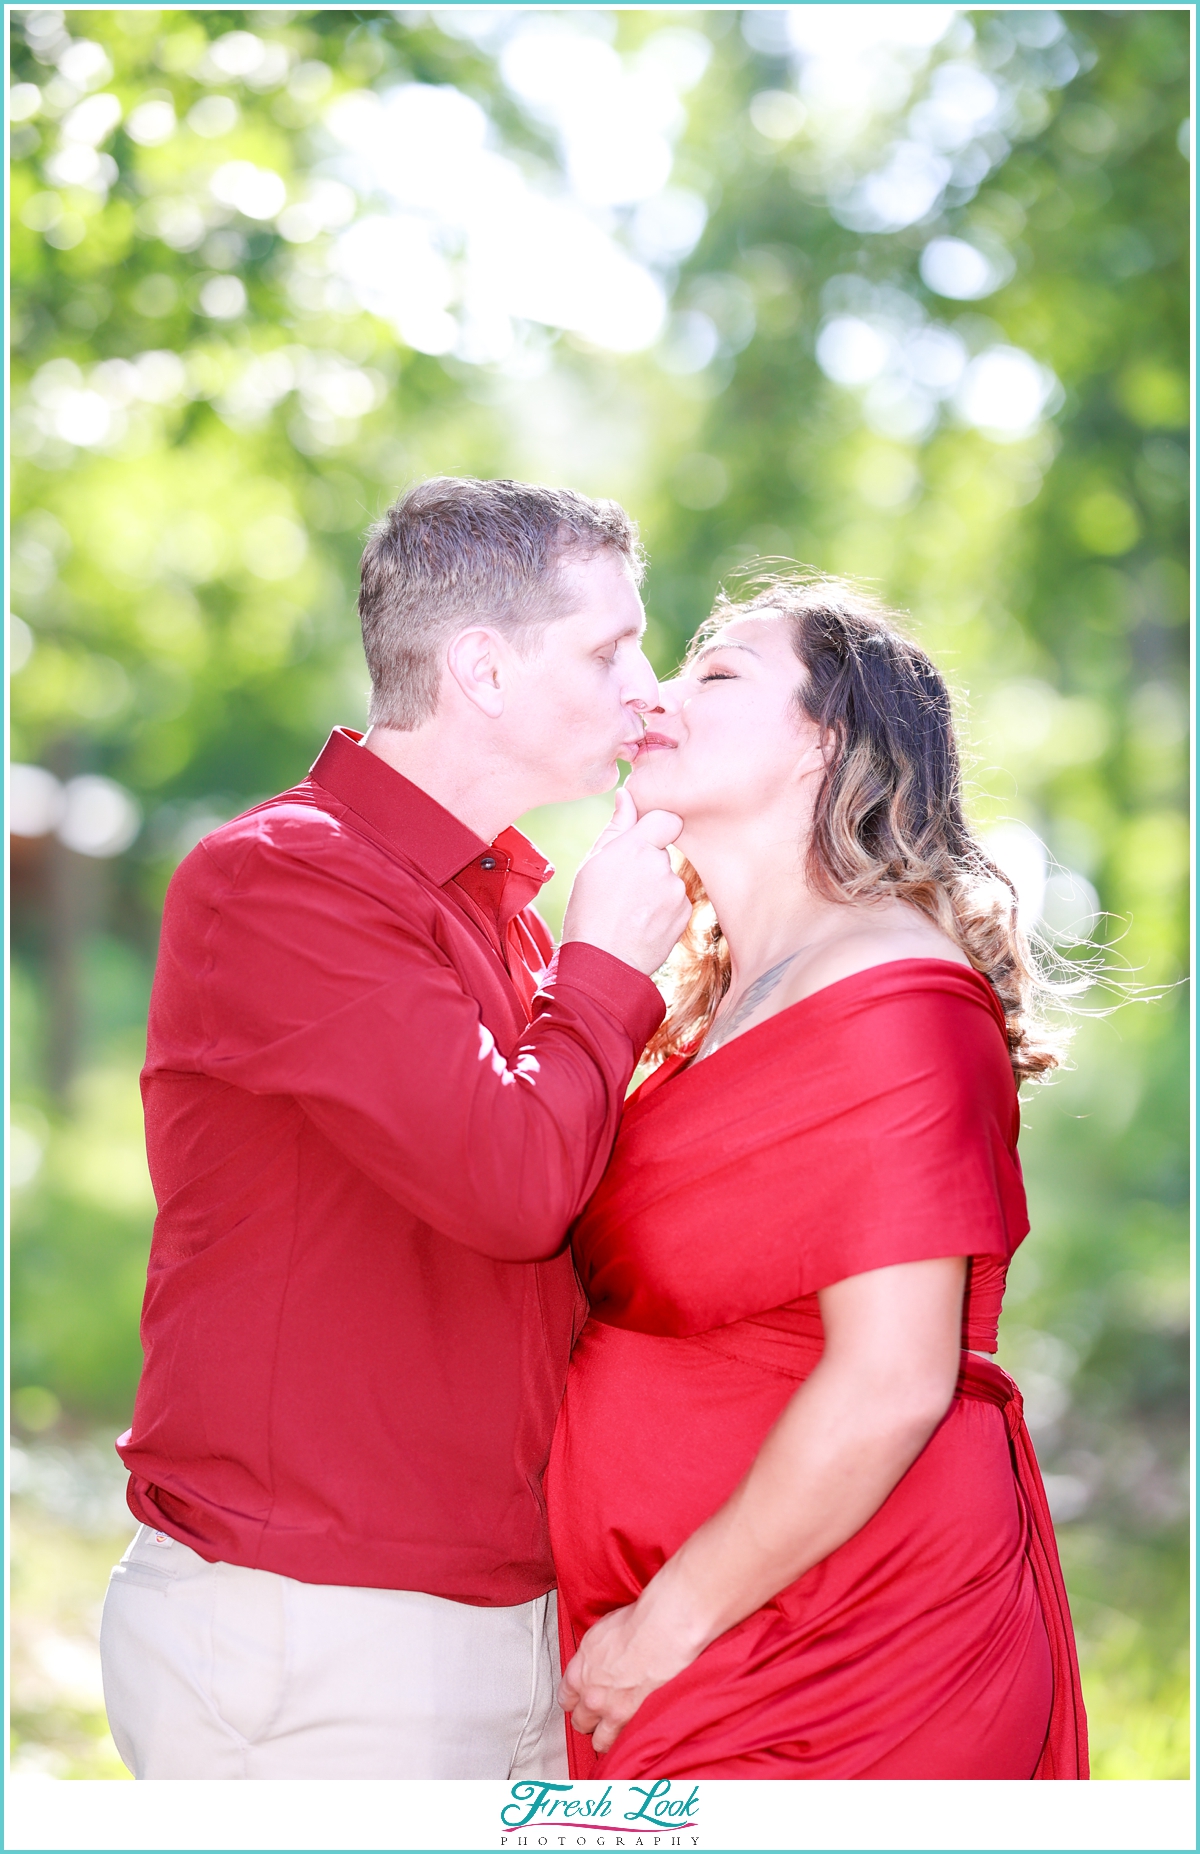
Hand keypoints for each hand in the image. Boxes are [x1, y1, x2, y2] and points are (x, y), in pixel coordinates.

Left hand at [557, 1598, 700, 1755]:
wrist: (661, 1633)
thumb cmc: (635, 1626)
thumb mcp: (598, 1636)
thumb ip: (588, 1659)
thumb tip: (591, 1664)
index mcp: (578, 1674)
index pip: (565, 1699)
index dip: (575, 1700)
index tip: (582, 1699)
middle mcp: (591, 1698)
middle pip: (579, 1722)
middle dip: (589, 1718)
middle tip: (601, 1712)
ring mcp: (613, 1713)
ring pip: (599, 1741)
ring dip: (606, 1734)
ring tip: (617, 1725)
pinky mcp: (635, 1721)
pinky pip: (625, 1741)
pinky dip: (628, 1738)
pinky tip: (634, 1727)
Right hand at [561, 787, 690, 976]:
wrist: (603, 963)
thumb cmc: (589, 912)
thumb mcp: (592, 864)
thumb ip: (616, 827)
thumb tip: (627, 795)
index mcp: (635, 847)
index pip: (666, 819)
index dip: (656, 827)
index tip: (643, 840)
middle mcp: (661, 865)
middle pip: (663, 852)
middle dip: (648, 864)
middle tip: (623, 888)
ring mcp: (676, 891)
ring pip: (669, 878)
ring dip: (656, 888)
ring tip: (630, 910)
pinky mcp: (685, 913)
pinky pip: (677, 901)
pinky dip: (664, 909)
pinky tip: (642, 923)